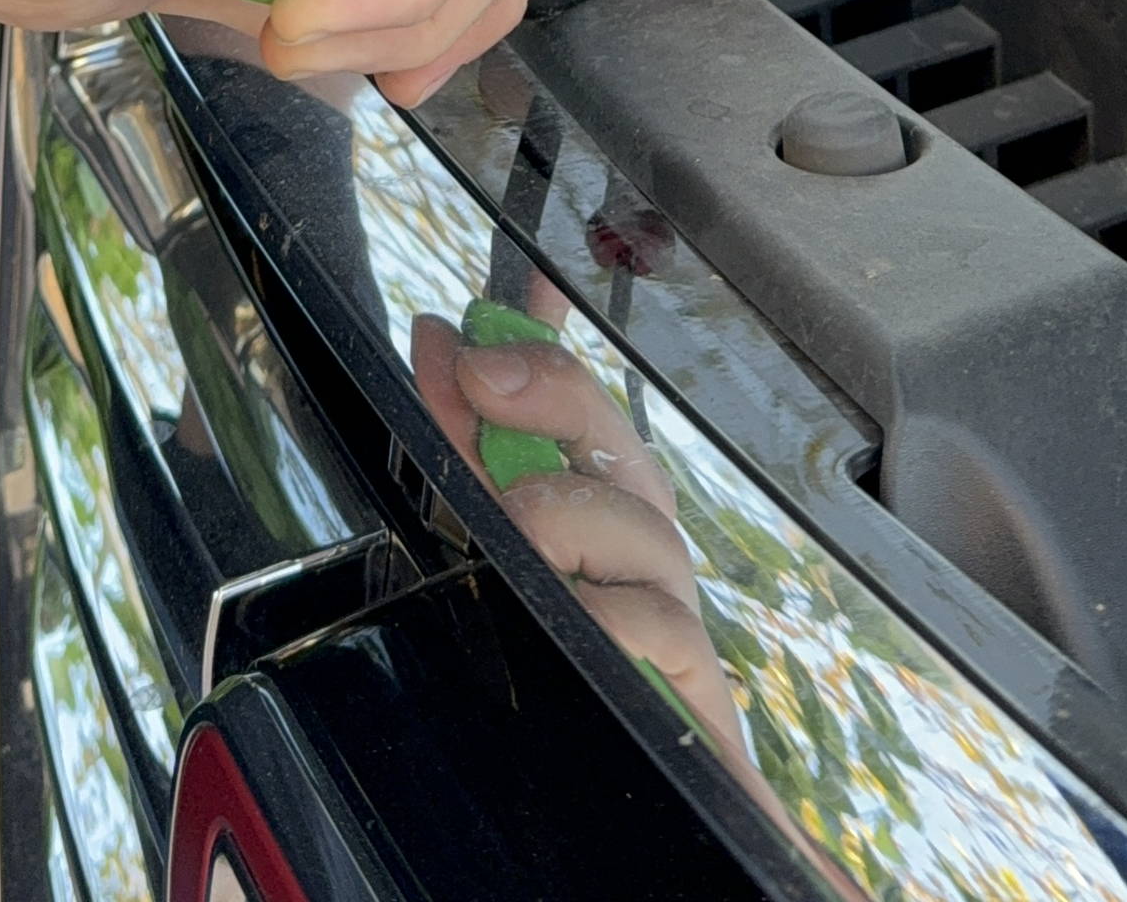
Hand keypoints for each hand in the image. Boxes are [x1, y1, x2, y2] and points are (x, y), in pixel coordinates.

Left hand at [412, 292, 747, 766]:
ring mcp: (671, 611)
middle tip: (478, 382)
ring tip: (519, 531)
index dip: (538, 347)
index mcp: (596, 498)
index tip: (489, 313)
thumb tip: (435, 334)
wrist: (612, 813)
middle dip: (551, 397)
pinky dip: (617, 619)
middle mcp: (641, 541)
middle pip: (618, 443)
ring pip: (644, 532)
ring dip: (569, 517)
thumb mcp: (494, 542)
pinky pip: (663, 633)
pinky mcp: (691, 690)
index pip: (578, 398)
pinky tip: (582, 618)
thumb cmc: (562, 661)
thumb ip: (463, 444)